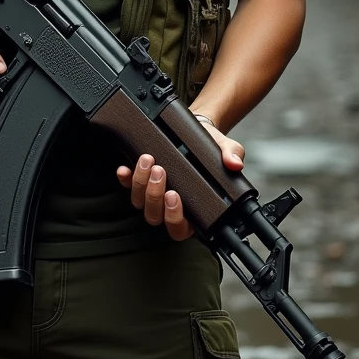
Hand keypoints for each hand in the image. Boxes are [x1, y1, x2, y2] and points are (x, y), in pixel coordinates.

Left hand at [115, 123, 245, 240]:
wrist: (198, 130)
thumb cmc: (211, 147)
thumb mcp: (225, 148)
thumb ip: (232, 155)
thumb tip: (234, 163)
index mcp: (193, 211)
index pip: (180, 228)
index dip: (174, 217)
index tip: (174, 195)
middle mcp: (170, 206)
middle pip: (155, 216)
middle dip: (154, 195)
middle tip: (160, 172)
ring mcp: (153, 194)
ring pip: (139, 201)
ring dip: (140, 183)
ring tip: (148, 160)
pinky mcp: (140, 179)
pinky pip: (126, 185)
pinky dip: (124, 178)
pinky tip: (124, 168)